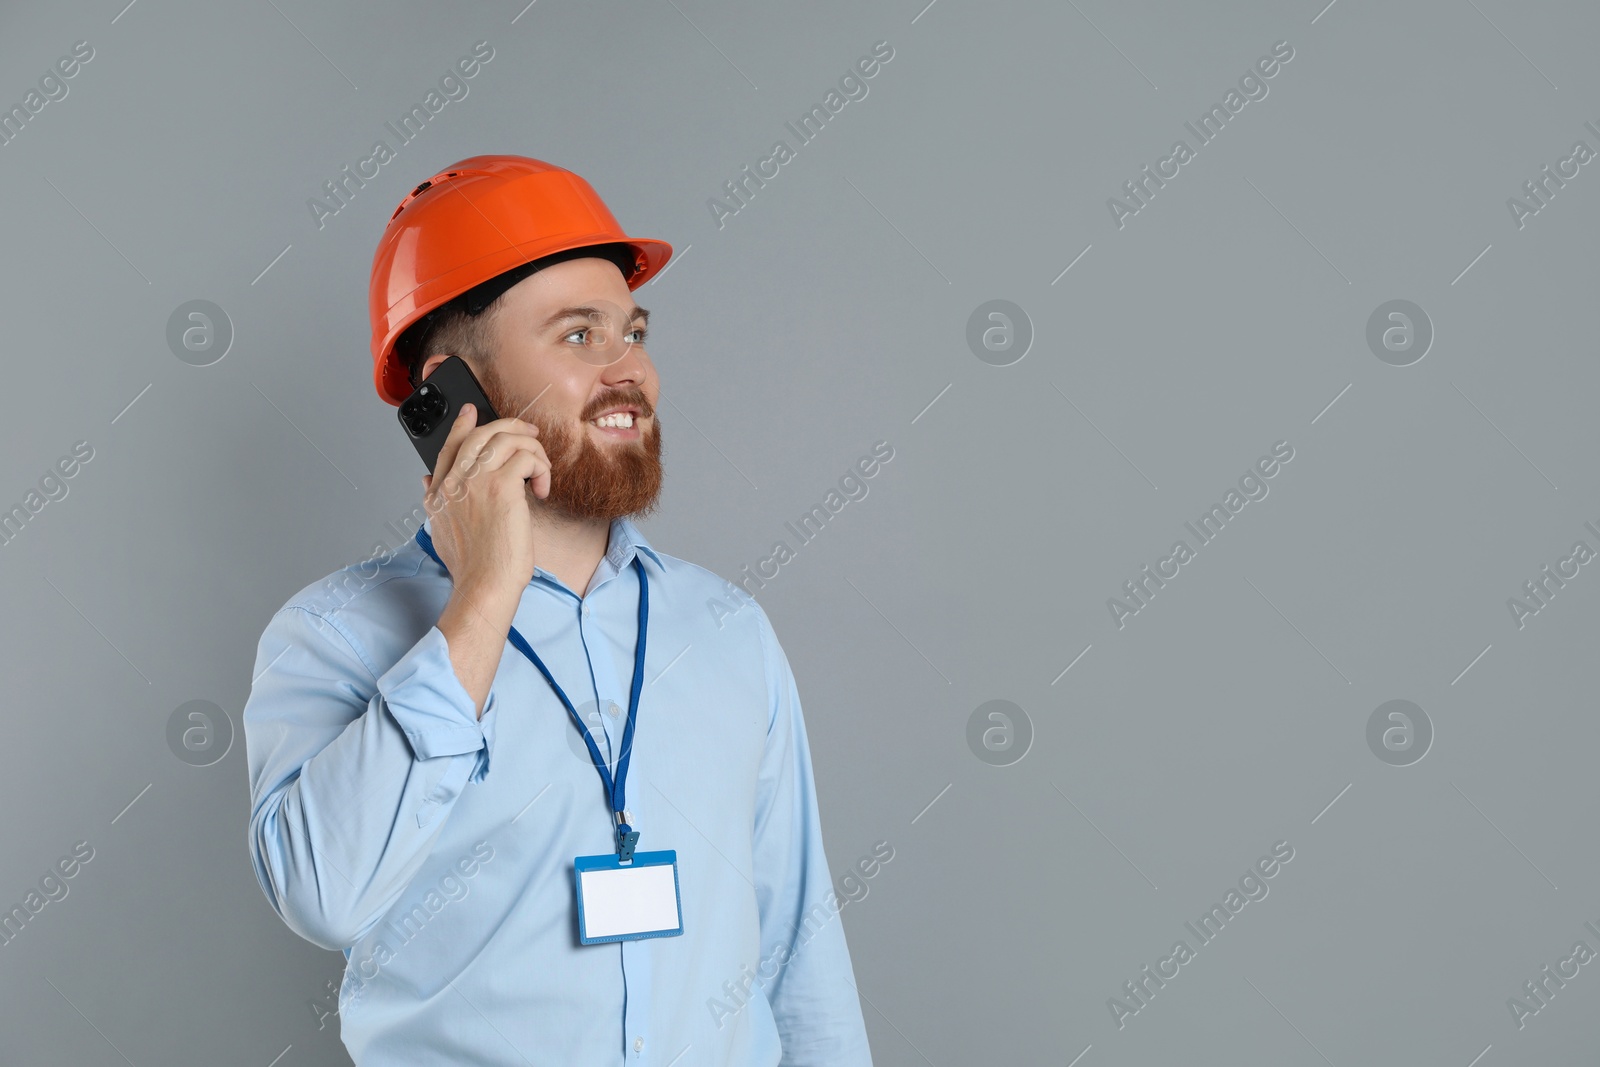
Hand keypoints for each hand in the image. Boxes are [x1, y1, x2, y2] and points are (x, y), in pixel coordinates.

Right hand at [421, 402, 549, 602]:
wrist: (484, 584)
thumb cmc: (472, 566)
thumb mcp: (440, 529)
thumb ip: (435, 500)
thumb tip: (427, 479)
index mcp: (439, 492)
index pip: (449, 446)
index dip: (462, 424)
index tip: (471, 411)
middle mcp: (454, 481)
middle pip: (481, 433)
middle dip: (510, 427)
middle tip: (529, 434)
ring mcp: (477, 481)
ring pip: (507, 439)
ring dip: (531, 448)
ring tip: (541, 467)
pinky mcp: (503, 487)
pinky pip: (527, 458)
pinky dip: (541, 468)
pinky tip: (542, 488)